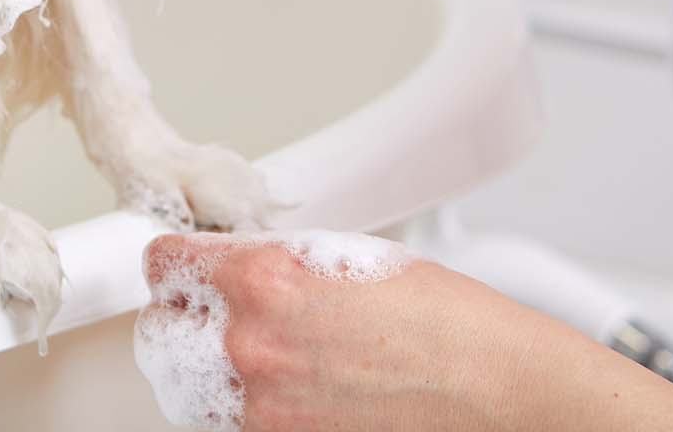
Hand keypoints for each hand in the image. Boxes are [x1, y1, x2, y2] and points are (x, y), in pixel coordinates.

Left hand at [137, 232, 672, 431]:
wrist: (506, 398)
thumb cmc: (454, 327)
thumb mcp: (353, 257)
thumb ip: (279, 262)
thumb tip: (238, 263)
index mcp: (264, 282)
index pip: (166, 262)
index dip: (173, 258)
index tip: (176, 260)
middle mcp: (250, 348)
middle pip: (166, 327)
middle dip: (190, 314)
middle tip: (223, 308)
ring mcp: (263, 409)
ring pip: (196, 381)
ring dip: (217, 364)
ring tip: (272, 352)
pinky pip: (238, 420)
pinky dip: (252, 405)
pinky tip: (297, 388)